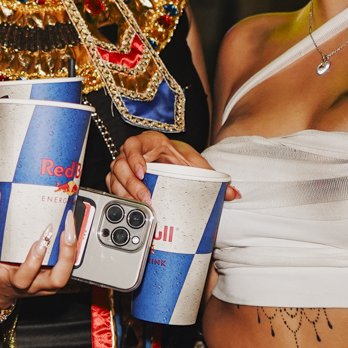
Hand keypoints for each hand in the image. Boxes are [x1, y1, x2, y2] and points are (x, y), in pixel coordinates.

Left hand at [0, 195, 79, 301]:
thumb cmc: (15, 274)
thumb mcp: (35, 266)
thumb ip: (47, 248)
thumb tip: (56, 214)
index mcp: (46, 280)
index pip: (66, 271)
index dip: (71, 251)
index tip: (69, 230)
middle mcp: (32, 283)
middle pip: (56, 279)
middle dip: (62, 255)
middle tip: (60, 231)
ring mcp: (10, 278)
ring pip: (23, 275)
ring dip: (34, 255)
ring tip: (37, 231)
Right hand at [106, 131, 239, 203]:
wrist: (173, 163)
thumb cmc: (179, 159)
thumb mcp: (195, 164)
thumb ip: (212, 176)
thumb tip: (233, 193)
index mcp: (148, 142)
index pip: (133, 145)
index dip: (134, 157)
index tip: (142, 171)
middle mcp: (132, 152)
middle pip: (120, 164)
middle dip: (130, 182)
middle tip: (144, 196)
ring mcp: (124, 166)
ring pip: (114, 177)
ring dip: (125, 192)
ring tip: (139, 204)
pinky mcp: (121, 179)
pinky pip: (114, 187)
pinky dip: (120, 196)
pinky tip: (131, 205)